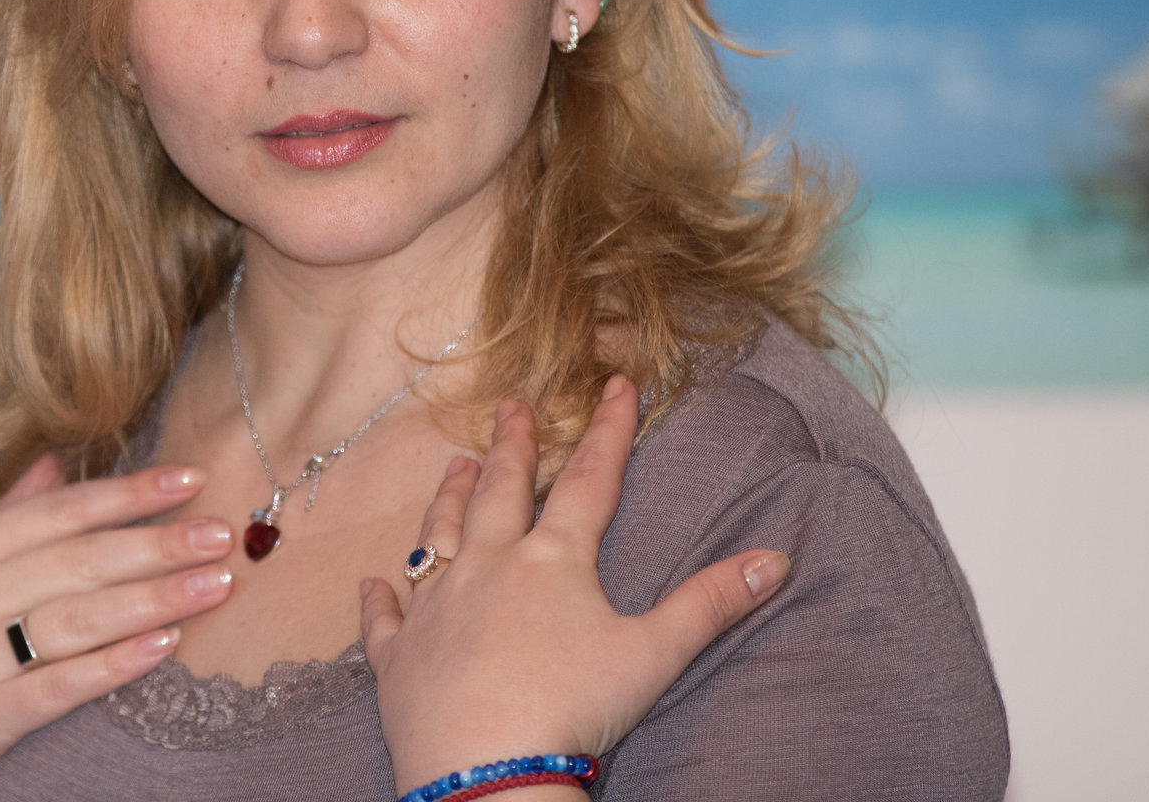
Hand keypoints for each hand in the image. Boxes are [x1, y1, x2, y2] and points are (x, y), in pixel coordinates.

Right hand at [0, 456, 235, 801]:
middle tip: (225, 530)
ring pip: (79, 617)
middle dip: (159, 542)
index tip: (190, 477)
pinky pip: (59, 686)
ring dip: (156, 597)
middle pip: (80, 559)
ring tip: (217, 583)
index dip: (129, 492)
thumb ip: (0, 521)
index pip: (59, 511)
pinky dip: (114, 664)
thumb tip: (56, 463)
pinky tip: (163, 647)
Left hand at [360, 378, 789, 792]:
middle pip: (501, 493)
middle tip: (512, 406)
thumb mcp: (653, 655)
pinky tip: (373, 582)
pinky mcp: (399, 656)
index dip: (608, 431)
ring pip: (438, 536)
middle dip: (513, 446)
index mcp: (551, 562)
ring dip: (449, 499)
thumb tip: (775, 558)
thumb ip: (710, 603)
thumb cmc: (573, 710)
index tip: (616, 384)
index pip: (589, 482)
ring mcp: (436, 608)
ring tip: (455, 465)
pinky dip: (380, 599)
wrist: (488, 772)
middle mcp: (486, 568)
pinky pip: (385, 620)